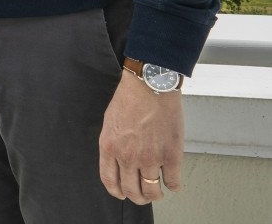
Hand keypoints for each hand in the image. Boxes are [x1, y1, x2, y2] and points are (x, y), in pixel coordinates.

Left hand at [99, 70, 183, 204]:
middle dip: (138, 197)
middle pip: (132, 190)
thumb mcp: (110, 123)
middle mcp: (128, 157)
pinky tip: (172, 182)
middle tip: (144, 194)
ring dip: (155, 195)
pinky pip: (173, 182)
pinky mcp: (171, 156)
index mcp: (110, 147)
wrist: (150, 86)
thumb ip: (114, 144)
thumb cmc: (129, 100)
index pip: (110, 181)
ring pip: (152, 191)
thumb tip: (118, 162)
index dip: (117, 192)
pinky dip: (174, 186)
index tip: (122, 194)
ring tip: (158, 191)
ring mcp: (150, 158)